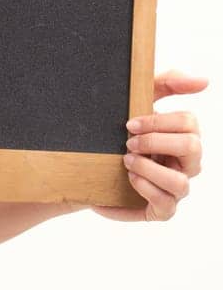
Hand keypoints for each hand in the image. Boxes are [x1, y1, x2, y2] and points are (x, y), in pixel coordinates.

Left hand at [90, 69, 206, 221]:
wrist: (85, 170)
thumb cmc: (118, 136)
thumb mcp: (136, 104)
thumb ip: (166, 84)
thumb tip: (203, 80)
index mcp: (182, 138)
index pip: (190, 123)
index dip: (159, 121)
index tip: (129, 124)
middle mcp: (185, 164)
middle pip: (192, 147)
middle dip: (155, 141)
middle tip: (128, 142)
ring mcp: (175, 189)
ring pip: (182, 181)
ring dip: (149, 168)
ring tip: (127, 161)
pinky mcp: (161, 209)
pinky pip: (166, 203)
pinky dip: (145, 187)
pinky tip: (129, 178)